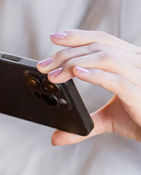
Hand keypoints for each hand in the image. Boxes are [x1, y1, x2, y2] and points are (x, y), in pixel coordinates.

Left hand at [37, 30, 140, 144]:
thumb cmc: (139, 119)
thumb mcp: (108, 120)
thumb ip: (84, 124)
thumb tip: (56, 138)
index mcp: (129, 60)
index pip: (102, 40)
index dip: (77, 36)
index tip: (53, 37)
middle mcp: (136, 62)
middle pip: (98, 47)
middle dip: (67, 54)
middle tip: (43, 66)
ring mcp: (140, 75)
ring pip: (106, 58)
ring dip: (75, 63)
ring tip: (54, 74)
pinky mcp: (139, 93)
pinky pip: (116, 79)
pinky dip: (95, 75)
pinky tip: (77, 73)